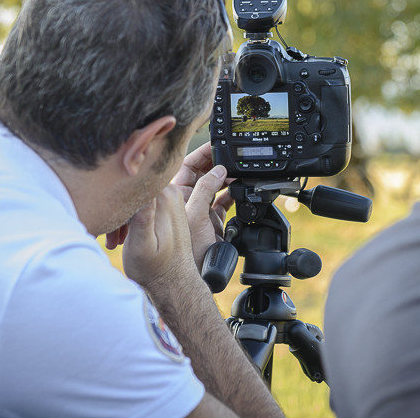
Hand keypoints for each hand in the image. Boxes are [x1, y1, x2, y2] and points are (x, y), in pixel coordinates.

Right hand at [121, 185, 195, 292]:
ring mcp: (169, 197)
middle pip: (131, 188)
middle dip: (115, 210)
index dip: (113, 199)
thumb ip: (142, 216)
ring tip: (115, 242)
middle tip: (111, 239)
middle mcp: (169, 190)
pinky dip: (128, 220)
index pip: (129, 181)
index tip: (110, 222)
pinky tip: (122, 239)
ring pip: (134, 197)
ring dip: (120, 217)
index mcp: (163, 195)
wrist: (172, 283)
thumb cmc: (155, 269)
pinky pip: (140, 204)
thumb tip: (139, 187)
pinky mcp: (166, 206)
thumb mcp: (142, 245)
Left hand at [171, 143, 233, 266]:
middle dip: (218, 163)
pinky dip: (235, 193)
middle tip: (234, 155)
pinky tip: (242, 190)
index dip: (203, 153)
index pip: (188, 164)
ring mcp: (201, 209)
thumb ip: (204, 190)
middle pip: (204, 172)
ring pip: (216, 185)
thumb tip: (218, 170)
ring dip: (228, 177)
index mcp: (176, 193)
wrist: (192, 276)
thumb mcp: (194, 214)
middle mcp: (188, 199)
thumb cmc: (183, 250)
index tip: (218, 144)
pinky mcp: (213, 220)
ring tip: (240, 171)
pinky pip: (225, 200)